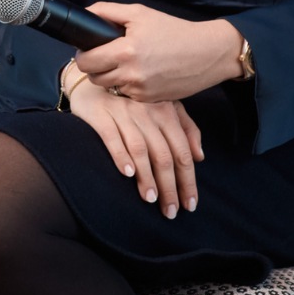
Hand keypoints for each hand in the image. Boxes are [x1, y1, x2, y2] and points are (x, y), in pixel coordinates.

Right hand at [66, 63, 203, 217]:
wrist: (93, 82)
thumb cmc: (132, 101)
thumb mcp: (163, 108)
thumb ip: (185, 128)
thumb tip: (200, 157)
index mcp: (166, 111)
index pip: (181, 152)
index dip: (188, 180)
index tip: (190, 204)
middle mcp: (146, 111)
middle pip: (163, 155)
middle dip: (170, 187)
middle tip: (171, 211)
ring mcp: (123, 112)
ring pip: (141, 149)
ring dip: (147, 177)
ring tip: (151, 199)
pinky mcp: (100, 114)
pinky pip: (112, 138)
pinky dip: (121, 156)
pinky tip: (128, 174)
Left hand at [74, 5, 243, 103]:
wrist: (207, 53)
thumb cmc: (174, 30)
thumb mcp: (139, 13)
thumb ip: (107, 11)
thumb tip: (85, 13)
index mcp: (126, 51)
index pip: (86, 62)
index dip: (82, 55)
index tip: (86, 50)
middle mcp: (131, 75)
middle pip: (95, 78)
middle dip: (94, 67)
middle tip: (103, 55)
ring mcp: (141, 91)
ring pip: (110, 87)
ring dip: (110, 76)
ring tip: (122, 62)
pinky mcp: (151, 100)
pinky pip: (128, 94)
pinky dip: (128, 84)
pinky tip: (140, 72)